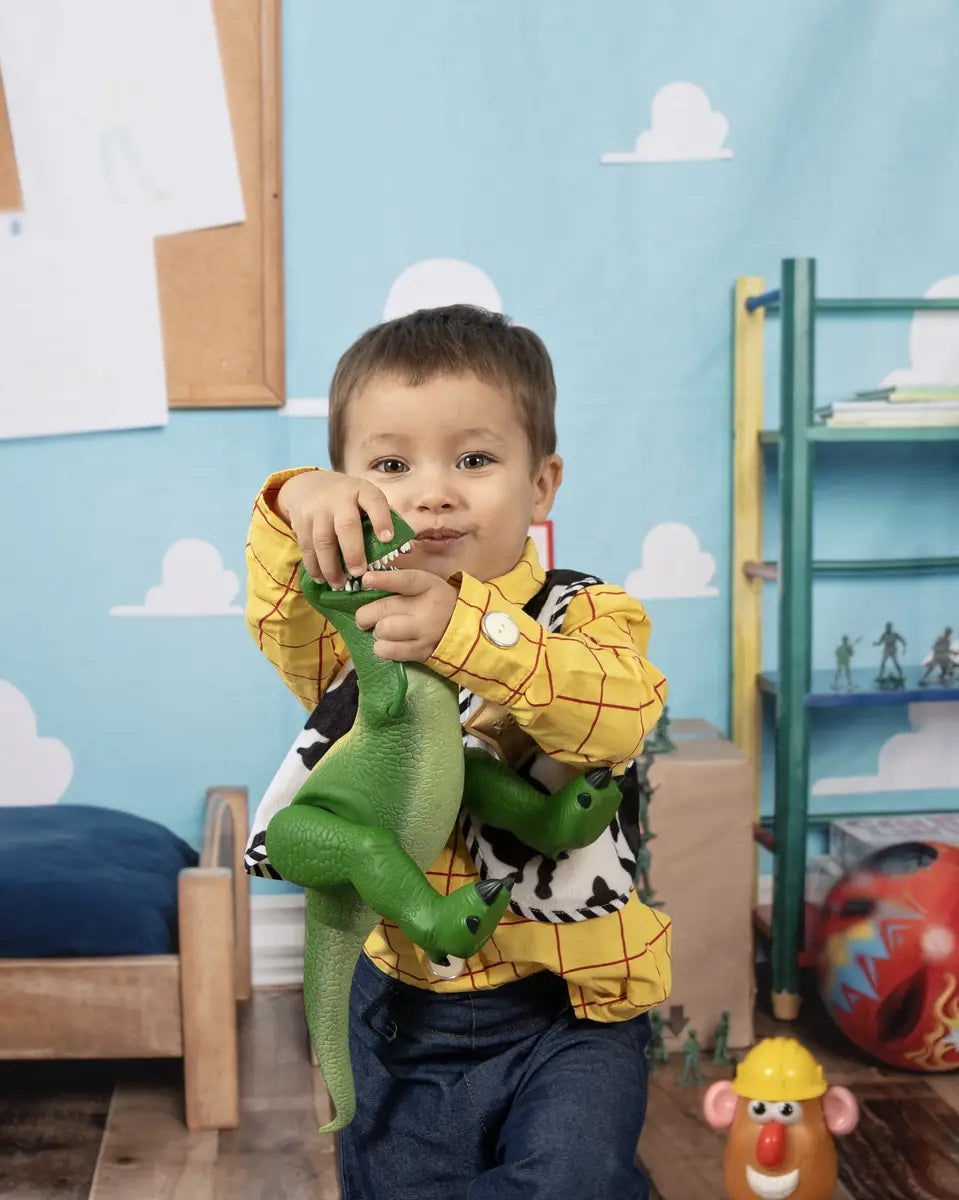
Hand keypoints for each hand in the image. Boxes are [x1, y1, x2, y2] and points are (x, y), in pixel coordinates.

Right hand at [276, 470, 393, 588]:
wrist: (310, 486)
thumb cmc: (350, 500)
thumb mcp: (367, 501)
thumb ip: (386, 521)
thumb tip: (407, 550)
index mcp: (363, 491)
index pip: (374, 502)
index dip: (382, 520)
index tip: (388, 540)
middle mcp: (340, 498)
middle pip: (346, 526)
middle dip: (353, 552)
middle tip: (359, 573)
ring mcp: (318, 509)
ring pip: (322, 540)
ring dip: (331, 566)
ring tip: (339, 584)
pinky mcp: (301, 521)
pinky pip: (307, 547)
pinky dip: (314, 566)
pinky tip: (322, 579)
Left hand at [354, 569, 457, 661]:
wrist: (466, 629)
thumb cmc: (437, 602)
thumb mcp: (427, 584)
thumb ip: (401, 582)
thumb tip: (367, 581)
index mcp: (429, 586)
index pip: (405, 580)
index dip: (384, 580)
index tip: (366, 579)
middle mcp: (427, 609)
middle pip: (384, 609)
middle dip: (366, 614)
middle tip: (364, 617)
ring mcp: (424, 632)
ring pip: (384, 630)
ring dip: (377, 631)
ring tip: (382, 631)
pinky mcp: (421, 651)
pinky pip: (389, 651)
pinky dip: (382, 648)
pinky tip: (388, 643)